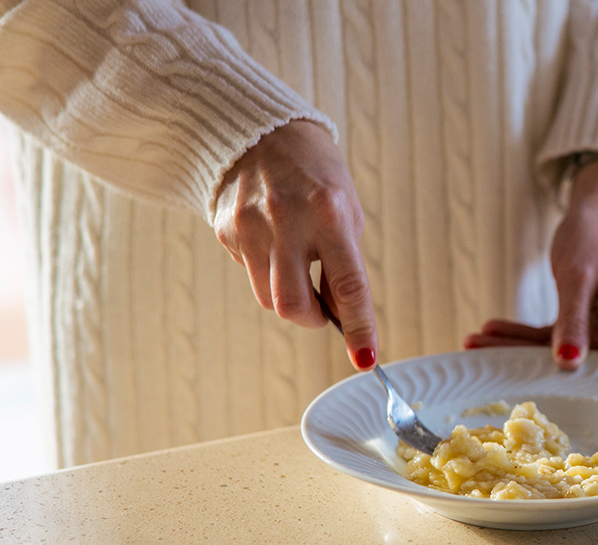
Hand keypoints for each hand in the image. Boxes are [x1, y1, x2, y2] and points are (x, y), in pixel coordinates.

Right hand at [213, 120, 377, 369]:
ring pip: (267, 298)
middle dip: (312, 320)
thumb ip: (346, 261)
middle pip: (294, 306)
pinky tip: (273, 240)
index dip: (360, 327)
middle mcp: (287, 221)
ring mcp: (250, 227)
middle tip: (322, 312)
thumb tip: (342, 315)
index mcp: (328, 212)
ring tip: (298, 267)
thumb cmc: (315, 172)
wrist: (261, 129)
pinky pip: (249, 272)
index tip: (367, 358)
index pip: (349, 285)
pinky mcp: (226, 230)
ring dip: (289, 297)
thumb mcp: (346, 209)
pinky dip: (266, 271)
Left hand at [465, 158, 597, 368]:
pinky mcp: (584, 324)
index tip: (524, 385)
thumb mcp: (578, 276)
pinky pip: (551, 337)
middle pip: (571, 364)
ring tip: (476, 339)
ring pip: (555, 351)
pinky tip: (492, 328)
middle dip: (523, 360)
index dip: (566, 385)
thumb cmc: (594, 234)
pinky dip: (522, 333)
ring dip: (514, 346)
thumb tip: (568, 362)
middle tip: (479, 354)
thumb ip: (573, 321)